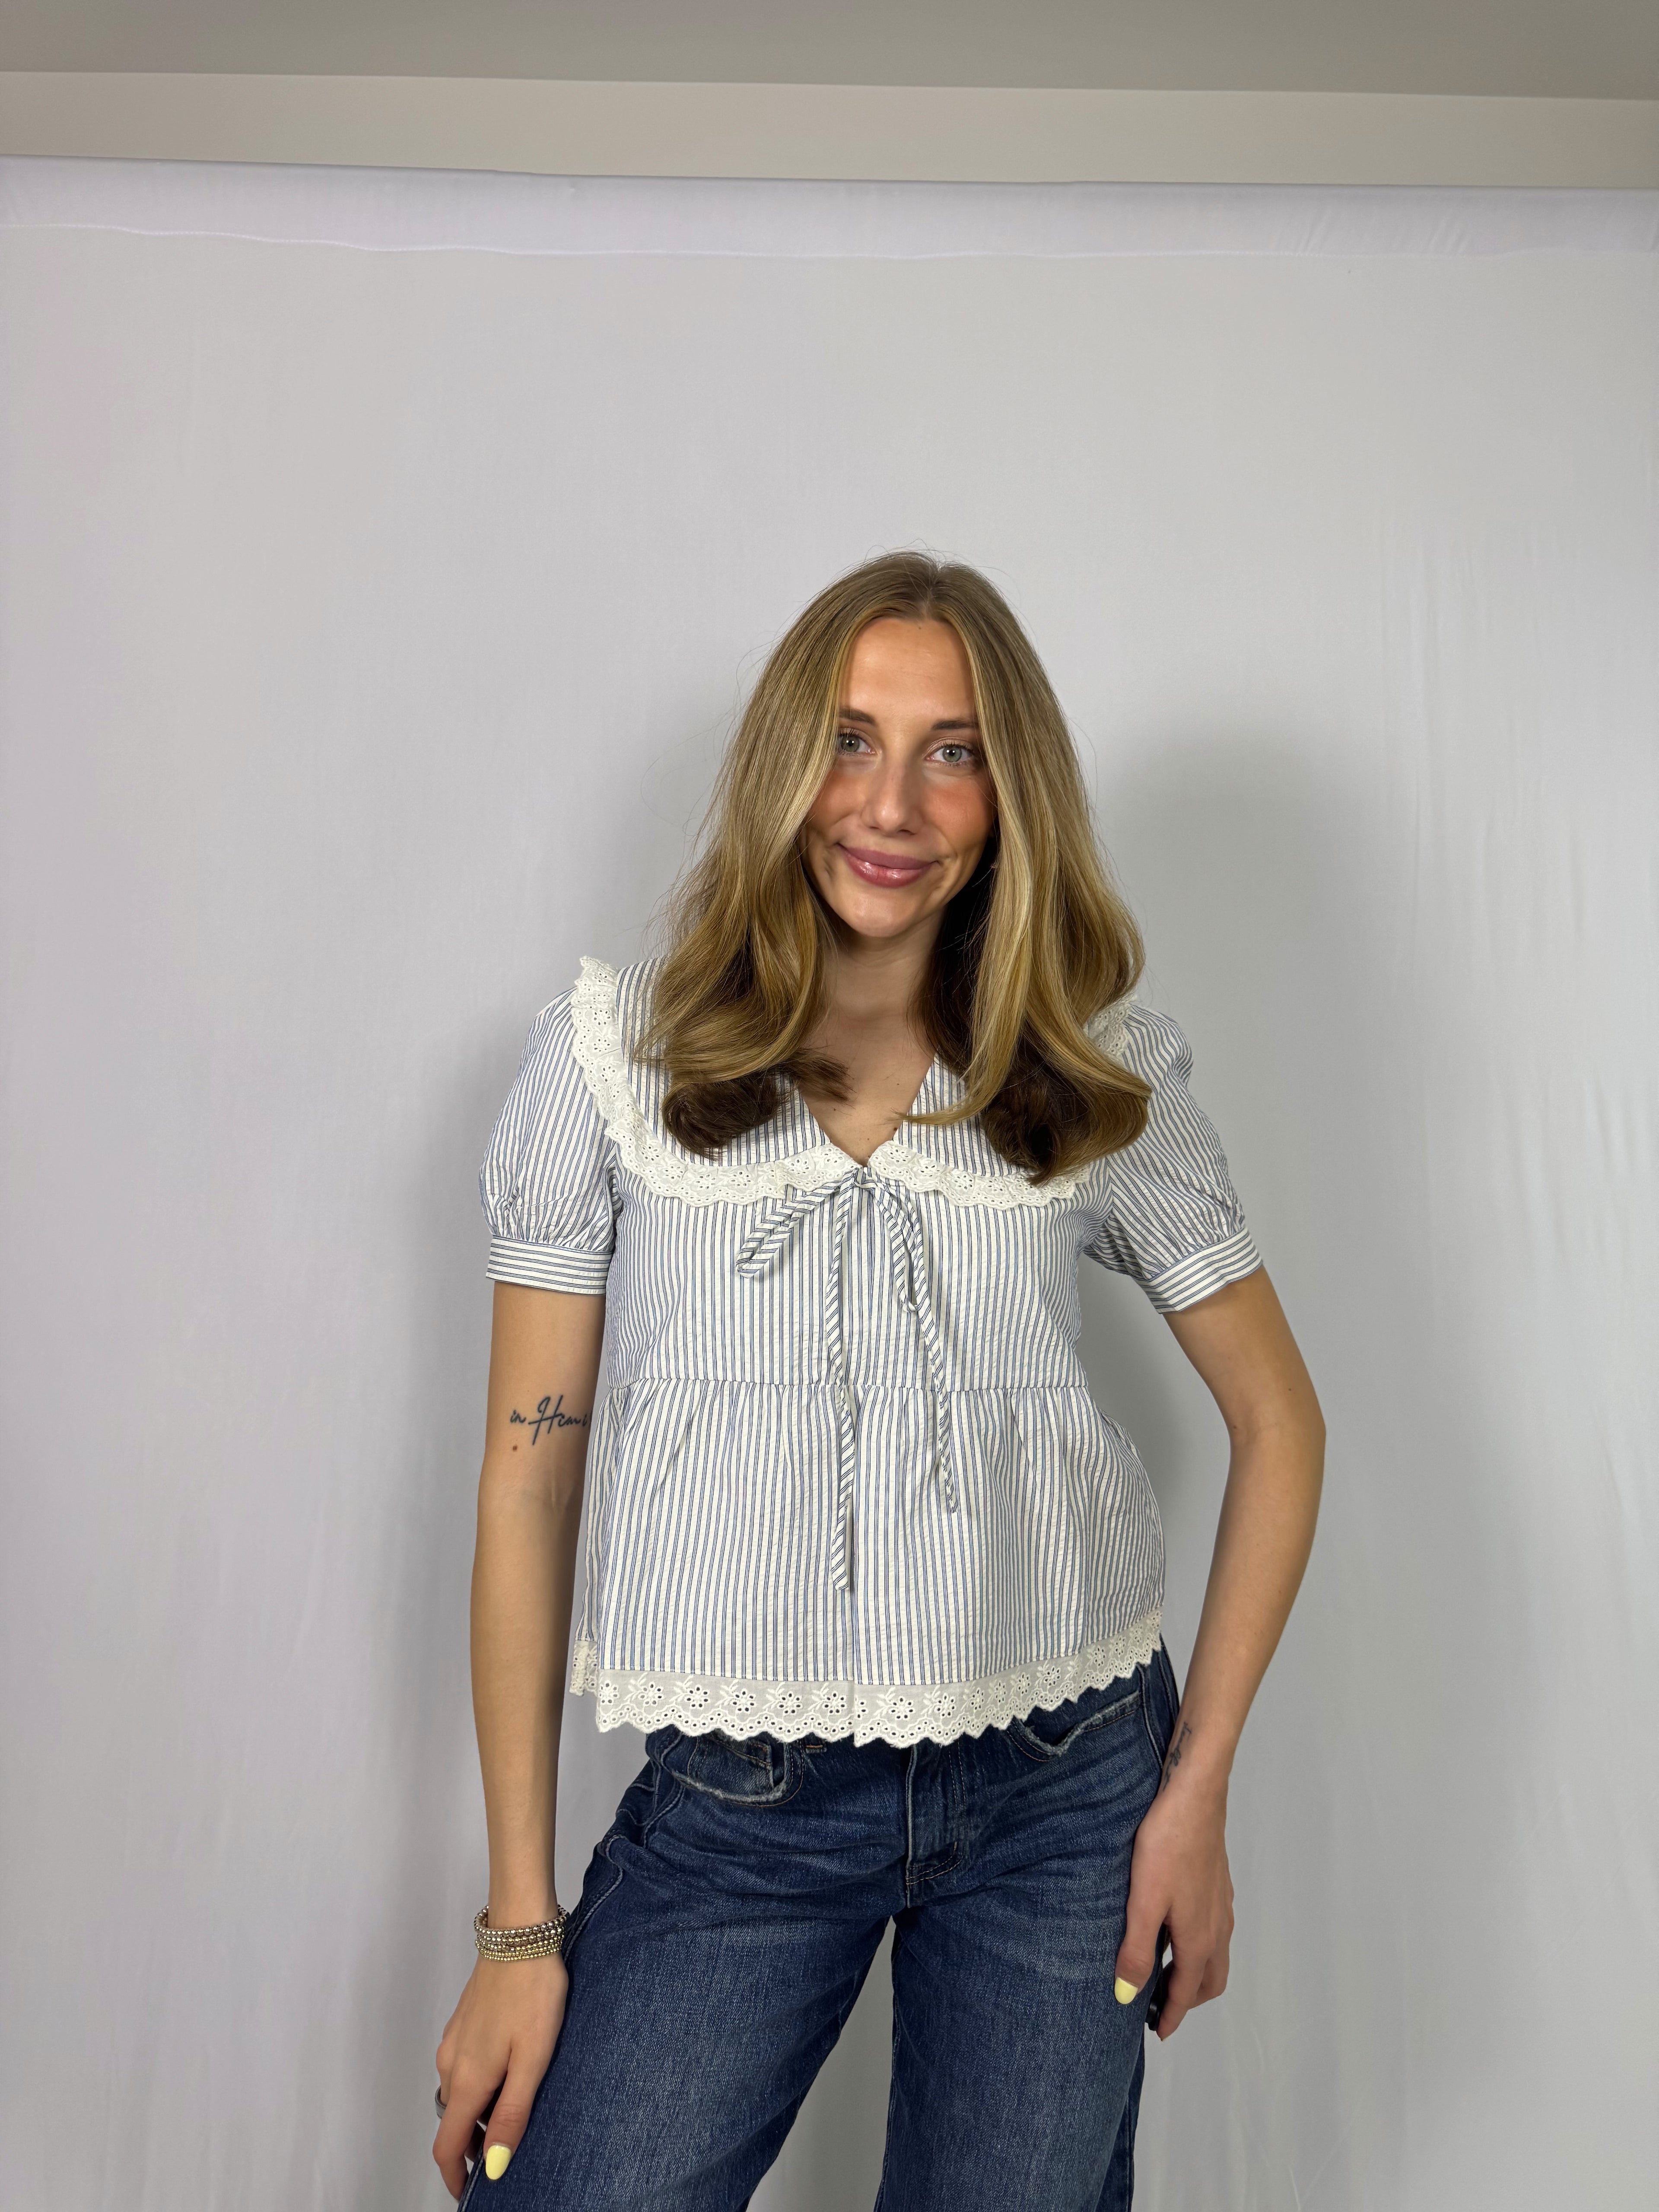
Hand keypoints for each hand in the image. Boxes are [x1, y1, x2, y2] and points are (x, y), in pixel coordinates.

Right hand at [433, 1951, 567, 2197]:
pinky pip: (463, 2067)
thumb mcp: (533, 2060)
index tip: (470, 2191)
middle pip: (452, 2120)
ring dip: (477, 2110)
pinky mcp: (463, 2022)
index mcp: (467, 2078)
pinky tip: (510, 2069)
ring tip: (516, 2105)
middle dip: (473, 2143)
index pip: (447, 2144)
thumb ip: (512, 2114)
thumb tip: (493, 2164)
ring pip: (457, 2092)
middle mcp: (451, 2062)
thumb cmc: (533, 1992)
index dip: (455, 2174)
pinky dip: (479, 2082)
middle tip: (507, 2148)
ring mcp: (454, 2039)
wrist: (521, 1934)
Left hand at [1114, 1762, 1233, 2039]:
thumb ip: (1136, 1949)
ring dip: (1194, 1973)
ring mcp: (1221, 1904)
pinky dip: (1199, 1946)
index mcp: (1198, 1938)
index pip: (1187, 1992)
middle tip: (1159, 2007)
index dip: (1172, 2016)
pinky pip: (1214, 1931)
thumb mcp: (1144, 1900)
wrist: (1194, 1794)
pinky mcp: (1217, 1883)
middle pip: (1209, 1980)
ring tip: (1164, 1971)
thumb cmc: (1167, 1843)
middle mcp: (1216, 1926)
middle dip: (1188, 2000)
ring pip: (1215, 1955)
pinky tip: (1176, 1928)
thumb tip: (1128, 1996)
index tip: (1159, 2034)